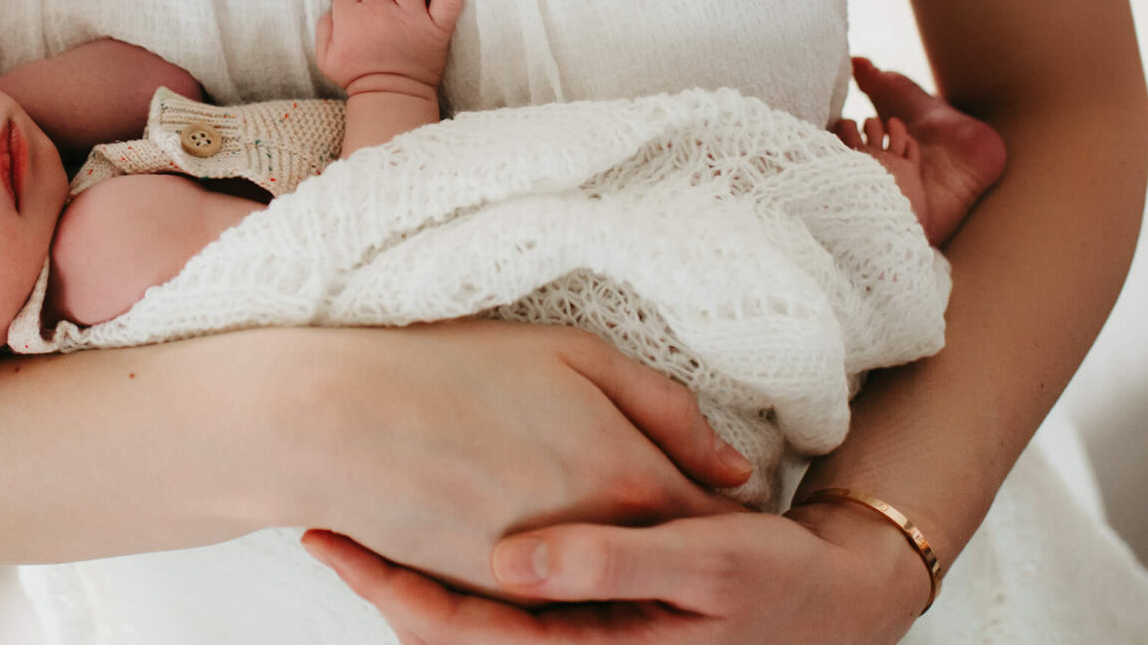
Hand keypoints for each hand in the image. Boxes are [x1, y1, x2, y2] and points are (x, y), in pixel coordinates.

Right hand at [272, 322, 751, 594]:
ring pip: (605, 588)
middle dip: (674, 544)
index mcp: (628, 478)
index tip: (722, 495)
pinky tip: (538, 536)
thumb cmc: (455, 367)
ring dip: (613, 566)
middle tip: (664, 513)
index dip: (718, 505)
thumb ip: (667, 408)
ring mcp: (540, 580)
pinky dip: (555, 578)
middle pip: (661, 559)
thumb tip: (734, 467)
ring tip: (596, 524)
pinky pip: (546, 600)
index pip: (708, 516)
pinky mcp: (488, 599)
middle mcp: (595, 544)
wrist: (340, 418)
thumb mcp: (576, 353)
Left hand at [303, 500, 930, 643]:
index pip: (462, 632)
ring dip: (410, 570)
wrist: (832, 600)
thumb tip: (508, 562)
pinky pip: (499, 599)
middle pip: (447, 631)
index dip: (390, 590)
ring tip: (350, 514)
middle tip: (315, 522)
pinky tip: (428, 520)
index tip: (331, 543)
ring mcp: (575, 635)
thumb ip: (608, 562)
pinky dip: (455, 564)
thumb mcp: (706, 561)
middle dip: (381, 581)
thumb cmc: (775, 581)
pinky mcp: (583, 614)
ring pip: (466, 616)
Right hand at [316, 0, 463, 95]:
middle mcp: (379, 12)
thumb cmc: (359, 78)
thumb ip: (323, 28)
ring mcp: (411, 18)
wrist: (392, 99)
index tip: (364, 13)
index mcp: (350, 18)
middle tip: (384, 7)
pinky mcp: (437, 26)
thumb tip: (334, 8)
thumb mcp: (325, 58)